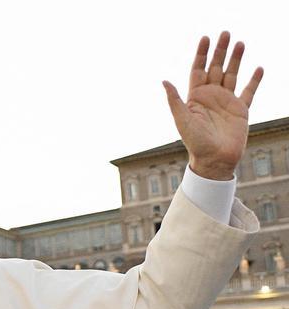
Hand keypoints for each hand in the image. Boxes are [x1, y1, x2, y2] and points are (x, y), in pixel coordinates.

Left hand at [164, 32, 262, 179]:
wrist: (214, 160)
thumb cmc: (195, 143)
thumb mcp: (182, 120)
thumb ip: (175, 101)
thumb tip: (164, 81)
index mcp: (195, 97)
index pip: (198, 70)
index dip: (201, 54)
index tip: (205, 38)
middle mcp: (211, 97)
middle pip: (216, 68)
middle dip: (220, 51)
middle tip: (225, 33)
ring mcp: (226, 102)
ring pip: (232, 75)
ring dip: (236, 59)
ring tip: (240, 43)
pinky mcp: (241, 110)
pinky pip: (249, 92)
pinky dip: (254, 80)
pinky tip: (258, 68)